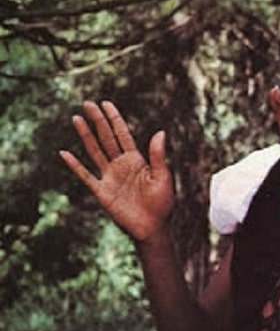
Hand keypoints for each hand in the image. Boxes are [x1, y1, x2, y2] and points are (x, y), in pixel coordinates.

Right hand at [60, 101, 173, 242]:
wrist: (153, 227)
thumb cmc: (162, 204)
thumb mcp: (163, 177)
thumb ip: (158, 156)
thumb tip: (161, 132)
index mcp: (136, 160)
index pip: (123, 134)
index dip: (114, 119)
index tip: (106, 104)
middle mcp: (121, 165)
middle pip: (106, 138)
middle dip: (98, 121)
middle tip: (87, 103)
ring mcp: (109, 176)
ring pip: (95, 151)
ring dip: (86, 135)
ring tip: (77, 118)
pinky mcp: (101, 191)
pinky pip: (85, 175)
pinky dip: (75, 165)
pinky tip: (65, 153)